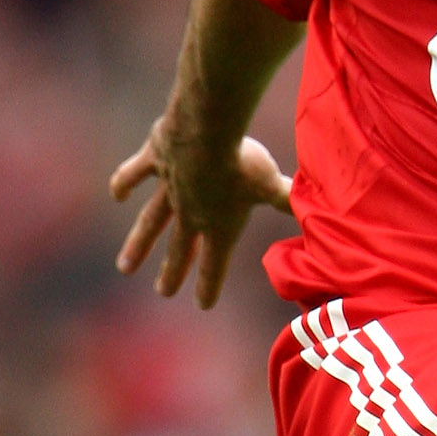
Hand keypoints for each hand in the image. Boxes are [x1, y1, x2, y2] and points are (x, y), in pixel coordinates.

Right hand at [111, 121, 294, 308]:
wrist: (205, 131)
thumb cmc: (243, 163)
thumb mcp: (272, 184)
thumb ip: (289, 201)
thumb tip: (318, 214)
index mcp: (219, 224)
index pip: (214, 264)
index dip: (210, 285)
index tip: (203, 304)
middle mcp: (190, 211)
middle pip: (180, 249)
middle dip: (173, 272)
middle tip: (164, 292)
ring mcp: (168, 187)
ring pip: (150, 222)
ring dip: (138, 245)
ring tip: (125, 267)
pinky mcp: (154, 160)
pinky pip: (135, 174)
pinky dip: (125, 183)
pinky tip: (117, 196)